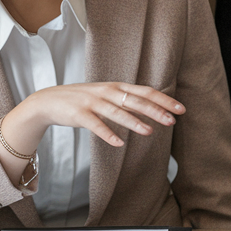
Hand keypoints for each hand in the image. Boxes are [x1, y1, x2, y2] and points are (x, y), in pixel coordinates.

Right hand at [19, 82, 184, 149]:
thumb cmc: (82, 100)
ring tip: (149, 131)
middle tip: (172, 120)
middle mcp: (106, 92)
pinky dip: (107, 133)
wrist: (49, 100)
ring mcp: (92, 102)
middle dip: (155, 110)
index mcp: (115, 87)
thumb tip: (151, 108)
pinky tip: (118, 143)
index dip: (163, 99)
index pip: (144, 91)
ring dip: (133, 121)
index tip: (181, 108)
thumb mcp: (105, 96)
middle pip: (134, 100)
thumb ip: (125, 100)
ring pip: (116, 112)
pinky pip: (95, 125)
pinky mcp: (79, 114)